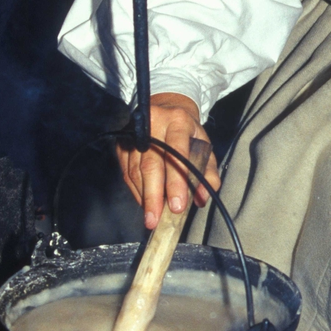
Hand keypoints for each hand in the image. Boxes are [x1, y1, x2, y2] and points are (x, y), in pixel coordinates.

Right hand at [117, 93, 220, 228]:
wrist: (166, 110)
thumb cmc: (188, 133)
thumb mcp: (204, 146)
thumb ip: (208, 172)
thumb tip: (202, 199)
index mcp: (178, 121)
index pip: (176, 153)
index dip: (176, 182)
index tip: (177, 206)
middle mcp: (153, 124)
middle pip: (151, 164)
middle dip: (154, 196)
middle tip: (155, 220)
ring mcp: (134, 132)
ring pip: (135, 170)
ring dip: (143, 197)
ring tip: (151, 217)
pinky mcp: (122, 143)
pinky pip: (126, 172)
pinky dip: (136, 191)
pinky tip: (144, 203)